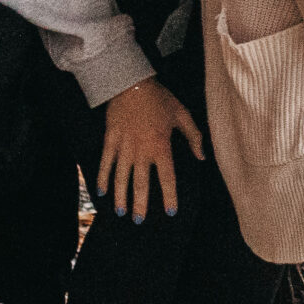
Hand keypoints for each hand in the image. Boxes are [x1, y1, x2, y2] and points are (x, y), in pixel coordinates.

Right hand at [97, 78, 204, 218]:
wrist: (132, 82)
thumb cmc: (160, 98)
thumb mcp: (182, 115)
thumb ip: (194, 137)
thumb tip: (202, 157)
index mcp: (161, 146)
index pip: (167, 177)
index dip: (169, 196)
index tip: (170, 212)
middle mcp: (141, 150)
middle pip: (140, 183)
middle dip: (140, 204)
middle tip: (139, 221)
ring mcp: (124, 146)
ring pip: (121, 177)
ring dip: (120, 196)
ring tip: (121, 212)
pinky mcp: (110, 140)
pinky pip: (105, 162)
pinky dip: (103, 177)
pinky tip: (101, 192)